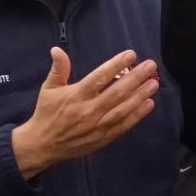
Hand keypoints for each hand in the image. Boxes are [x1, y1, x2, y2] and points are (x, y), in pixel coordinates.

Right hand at [11, 47, 159, 179]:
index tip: (131, 54)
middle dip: (135, 78)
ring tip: (153, 83)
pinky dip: (137, 116)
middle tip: (151, 66)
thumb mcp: (49, 88)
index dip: (116, 65)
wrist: (42, 146)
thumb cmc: (47, 113)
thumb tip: (57, 49)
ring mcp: (97, 126)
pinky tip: (149, 104)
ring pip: (122, 110)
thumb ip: (58, 68)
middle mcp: (88, 110)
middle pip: (116, 93)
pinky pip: (123, 126)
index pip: (99, 78)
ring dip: (140, 96)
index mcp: (76, 96)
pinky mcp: (102, 139)